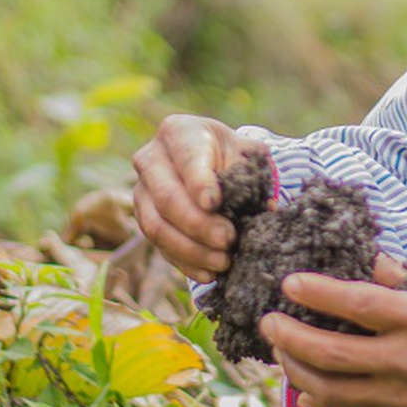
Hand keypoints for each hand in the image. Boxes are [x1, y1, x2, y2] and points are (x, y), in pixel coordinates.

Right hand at [131, 114, 259, 281]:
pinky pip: (159, 246)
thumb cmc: (231, 154)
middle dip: (198, 224)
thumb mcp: (246, 152)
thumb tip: (265, 208)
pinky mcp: (143, 219)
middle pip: (167, 197)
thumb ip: (253, 172)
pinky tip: (209, 274)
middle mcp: (150, 159)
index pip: (187, 159)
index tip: (214, 203)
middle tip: (228, 240)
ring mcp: (141, 191)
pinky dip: (185, 263)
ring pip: (157, 227)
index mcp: (178, 132)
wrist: (211, 161)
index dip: (199, 182)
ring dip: (191, 249)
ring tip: (223, 262)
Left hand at [260, 256, 406, 406]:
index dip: (319, 293)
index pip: (358, 305)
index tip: (289, 283)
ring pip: (330, 389)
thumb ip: (396, 273)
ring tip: (281, 350)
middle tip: (268, 321)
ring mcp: (402, 395)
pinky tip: (303, 384)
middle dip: (289, 337)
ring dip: (296, 368)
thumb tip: (355, 253)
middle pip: (332, 353)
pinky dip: (318, 398)